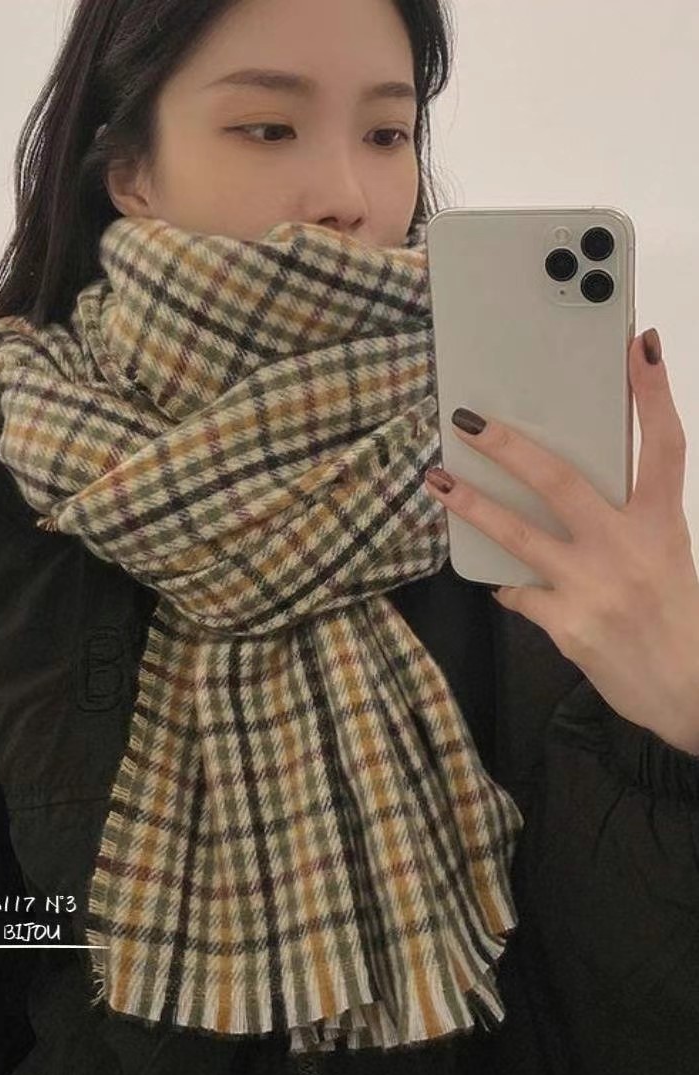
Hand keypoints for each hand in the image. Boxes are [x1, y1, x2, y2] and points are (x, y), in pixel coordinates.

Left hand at [424, 329, 698, 756]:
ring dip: (473, 504)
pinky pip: (518, 592)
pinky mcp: (569, 624)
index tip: (636, 345)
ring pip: (520, 534)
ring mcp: (595, 586)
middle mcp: (629, 548)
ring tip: (437, 481)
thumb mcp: (664, 557)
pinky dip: (505, 583)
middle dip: (511, 447)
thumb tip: (566, 498)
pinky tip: (496, 579)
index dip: (653, 393)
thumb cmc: (674, 617)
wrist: (690, 693)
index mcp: (661, 524)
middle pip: (563, 481)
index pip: (664, 446)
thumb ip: (624, 522)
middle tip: (470, 421)